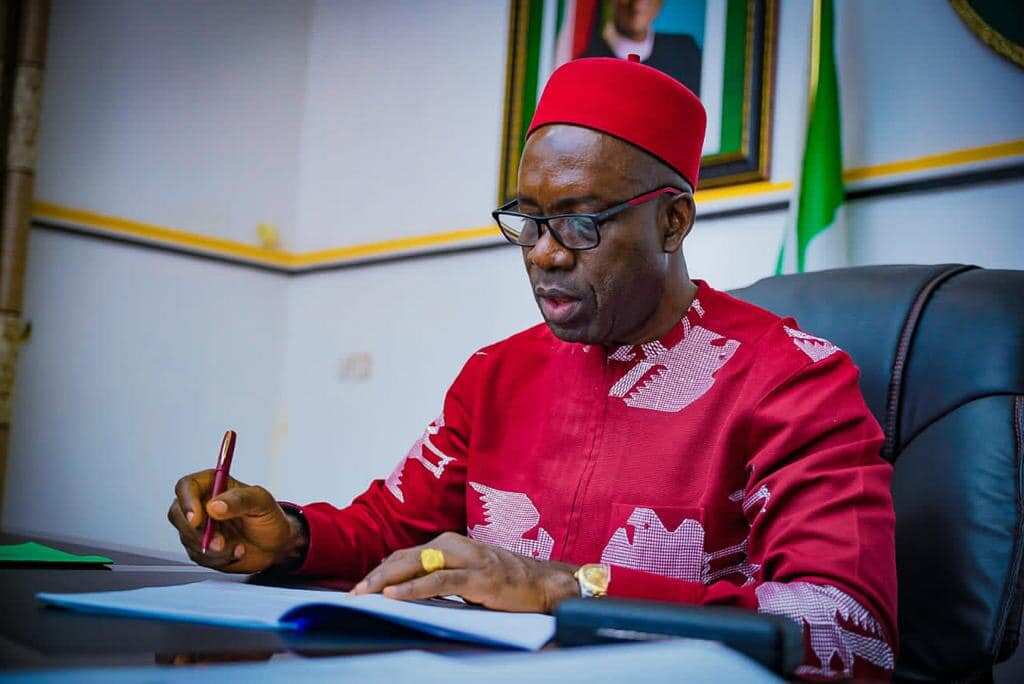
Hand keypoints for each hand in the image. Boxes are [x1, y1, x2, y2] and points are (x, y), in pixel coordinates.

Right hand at [167, 470, 305, 573]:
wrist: (276, 544)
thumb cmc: (268, 517)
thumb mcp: (262, 502)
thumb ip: (240, 500)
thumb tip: (214, 506)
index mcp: (213, 485)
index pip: (186, 487)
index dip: (186, 501)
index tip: (196, 518)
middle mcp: (201, 504)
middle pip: (178, 514)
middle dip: (197, 532)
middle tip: (220, 542)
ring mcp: (198, 527)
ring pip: (187, 538)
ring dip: (212, 549)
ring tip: (239, 547)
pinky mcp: (200, 547)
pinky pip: (198, 555)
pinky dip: (218, 558)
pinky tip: (236, 552)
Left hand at [350, 532, 578, 612]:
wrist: (542, 583)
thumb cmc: (503, 581)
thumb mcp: (464, 576)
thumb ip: (438, 577)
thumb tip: (404, 591)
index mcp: (447, 544)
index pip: (403, 556)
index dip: (379, 570)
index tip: (359, 588)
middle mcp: (452, 545)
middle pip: (403, 558)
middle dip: (375, 576)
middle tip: (352, 594)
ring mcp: (465, 559)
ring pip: (416, 565)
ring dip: (386, 581)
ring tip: (365, 594)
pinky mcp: (477, 577)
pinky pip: (438, 581)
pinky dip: (413, 588)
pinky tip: (395, 596)